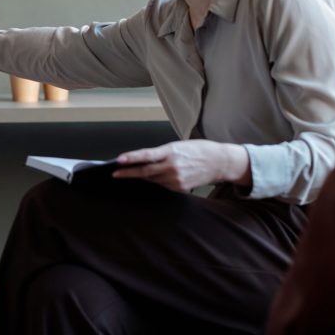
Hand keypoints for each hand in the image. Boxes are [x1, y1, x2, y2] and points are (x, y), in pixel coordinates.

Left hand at [114, 140, 251, 191]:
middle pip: (145, 172)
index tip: (119, 160)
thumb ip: (161, 154)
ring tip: (139, 171)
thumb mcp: (178, 146)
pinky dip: (158, 180)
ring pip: (153, 180)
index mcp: (171, 152)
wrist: (219, 162)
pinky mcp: (180, 188)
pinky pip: (162, 185)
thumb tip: (143, 161)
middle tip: (115, 174)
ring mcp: (176, 179)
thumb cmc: (198, 150)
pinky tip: (161, 175)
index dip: (131, 158)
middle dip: (128, 173)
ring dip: (144, 176)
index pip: (146, 155)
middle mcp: (172, 167)